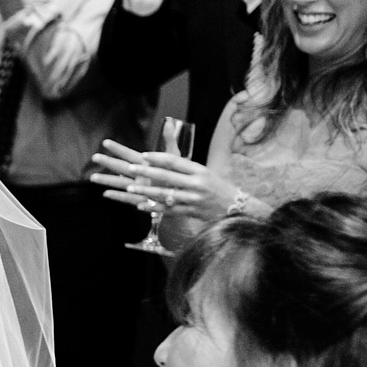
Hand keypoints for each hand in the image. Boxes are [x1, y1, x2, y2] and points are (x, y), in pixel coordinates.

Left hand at [89, 138, 241, 229]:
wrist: (235, 206)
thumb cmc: (214, 186)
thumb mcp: (202, 170)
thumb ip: (182, 163)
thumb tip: (170, 155)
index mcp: (199, 170)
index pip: (175, 161)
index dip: (158, 157)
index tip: (143, 155)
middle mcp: (197, 183)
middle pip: (168, 176)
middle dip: (147, 172)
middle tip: (130, 168)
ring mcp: (194, 199)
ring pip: (166, 194)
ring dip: (146, 190)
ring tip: (130, 187)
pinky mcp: (191, 212)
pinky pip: (169, 210)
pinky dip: (154, 208)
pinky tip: (140, 205)